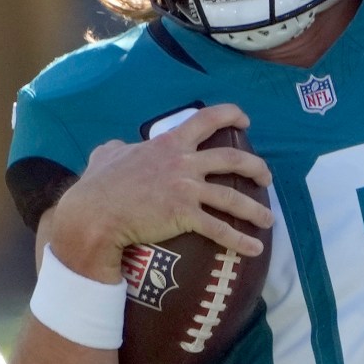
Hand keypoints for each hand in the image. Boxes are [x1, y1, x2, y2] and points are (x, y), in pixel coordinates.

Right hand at [46, 103, 273, 276]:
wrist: (95, 213)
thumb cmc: (98, 185)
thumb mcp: (106, 154)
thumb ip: (117, 148)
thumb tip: (116, 148)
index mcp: (169, 143)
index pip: (206, 119)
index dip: (231, 115)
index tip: (245, 121)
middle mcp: (184, 162)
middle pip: (233, 159)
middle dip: (256, 167)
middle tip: (265, 178)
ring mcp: (186, 189)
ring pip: (233, 196)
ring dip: (255, 209)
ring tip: (268, 219)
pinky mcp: (185, 215)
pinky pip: (219, 229)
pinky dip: (240, 240)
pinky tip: (254, 248)